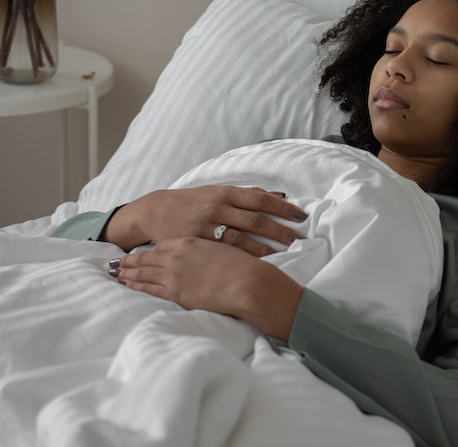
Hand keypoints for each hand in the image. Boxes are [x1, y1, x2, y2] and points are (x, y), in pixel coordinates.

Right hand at [102, 185, 307, 255]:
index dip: (281, 207)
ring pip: (241, 238)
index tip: (301, 215)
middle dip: (279, 229)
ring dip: (265, 247)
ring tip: (285, 254)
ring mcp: (207, 226)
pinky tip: (255, 265)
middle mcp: (218, 208)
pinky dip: (241, 258)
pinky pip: (223, 252)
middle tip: (300, 239)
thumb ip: (248, 195)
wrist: (157, 211)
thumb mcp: (218, 192)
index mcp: (225, 192)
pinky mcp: (198, 243)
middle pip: (254, 219)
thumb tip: (280, 197)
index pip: (259, 198)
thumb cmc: (194, 201)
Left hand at [109, 238, 303, 339]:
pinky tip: (128, 286)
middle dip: (130, 260)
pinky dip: (136, 286)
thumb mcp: (224, 248)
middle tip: (116, 262)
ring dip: (128, 272)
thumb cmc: (242, 266)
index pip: (162, 244)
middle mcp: (178, 255)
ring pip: (143, 272)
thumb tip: (209, 253)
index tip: (140, 251)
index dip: (149, 249)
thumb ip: (210, 247)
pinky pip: (149, 289)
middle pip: (147, 257)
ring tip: (116, 273)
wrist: (247, 282)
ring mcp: (174, 274)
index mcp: (190, 241)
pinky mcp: (176, 292)